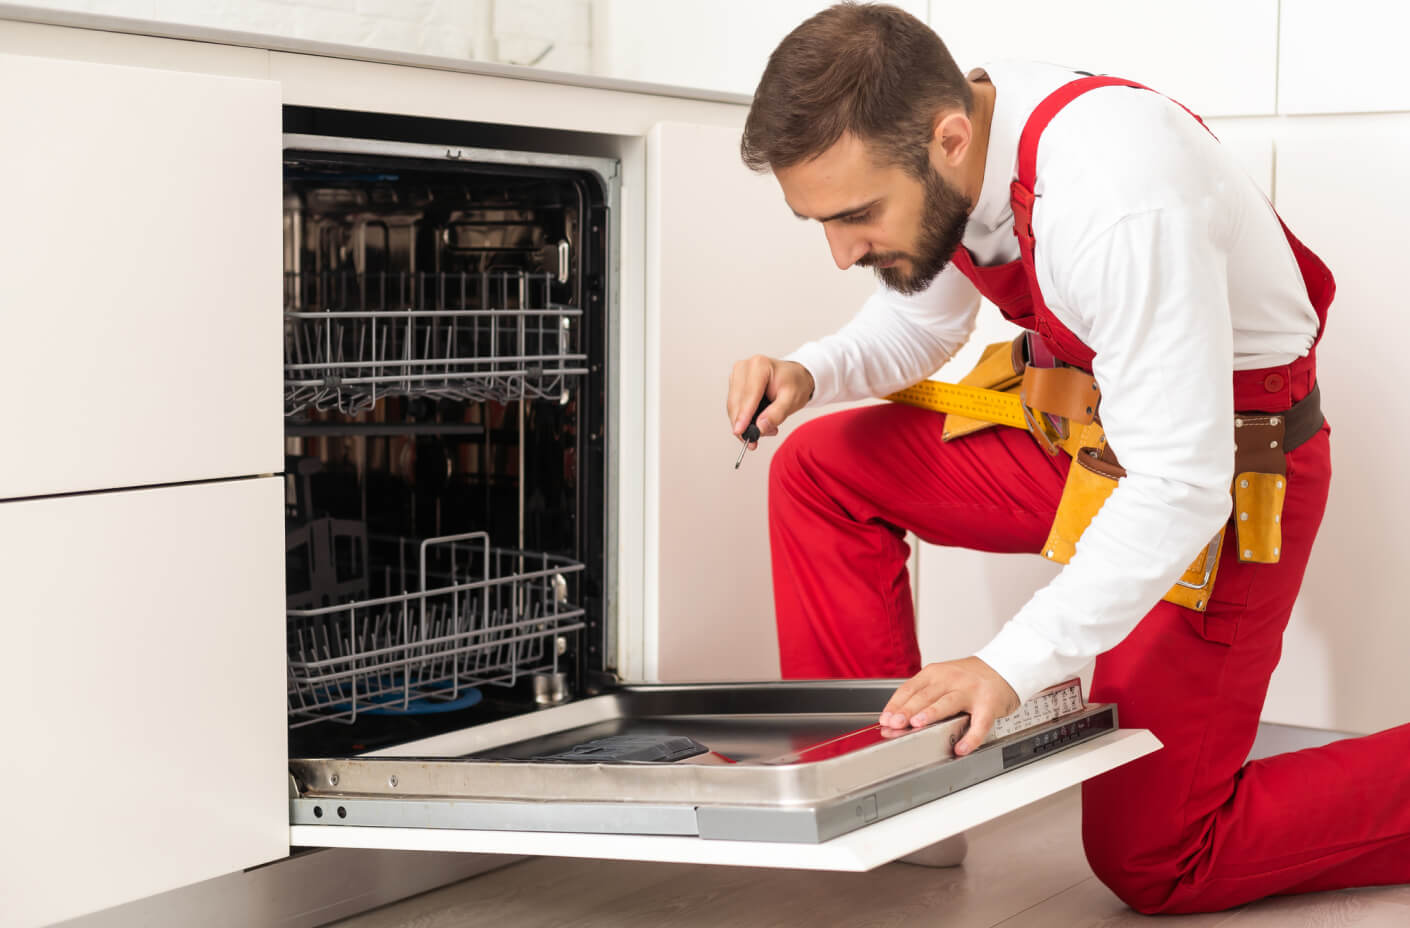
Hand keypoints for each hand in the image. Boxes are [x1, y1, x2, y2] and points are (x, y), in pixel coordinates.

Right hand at [726, 355, 814, 446]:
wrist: (795, 377)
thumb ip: (777, 414)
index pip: (749, 395)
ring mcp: (737, 375)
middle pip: (737, 402)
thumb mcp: (792, 399)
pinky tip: (758, 422)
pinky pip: (734, 406)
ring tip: (765, 428)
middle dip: (744, 424)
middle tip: (755, 440)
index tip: (740, 432)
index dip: (744, 415)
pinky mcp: (734, 384)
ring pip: (733, 406)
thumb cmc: (795, 384)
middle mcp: (744, 367)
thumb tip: (760, 427)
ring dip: (744, 423)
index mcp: (760, 365)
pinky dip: (743, 418)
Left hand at [879, 657, 1019, 755]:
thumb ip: (923, 695)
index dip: (896, 704)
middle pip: (925, 695)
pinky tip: (961, 748)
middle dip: (907, 710)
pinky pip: (980, 723)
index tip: (885, 719)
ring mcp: (971, 691)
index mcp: (936, 673)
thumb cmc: (970, 678)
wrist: (1005, 668)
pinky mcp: (989, 704)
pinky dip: (970, 737)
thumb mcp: (943, 678)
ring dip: (931, 713)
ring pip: (948, 702)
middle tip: (894, 724)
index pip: (910, 688)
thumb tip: (898, 718)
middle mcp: (952, 679)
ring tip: (918, 725)